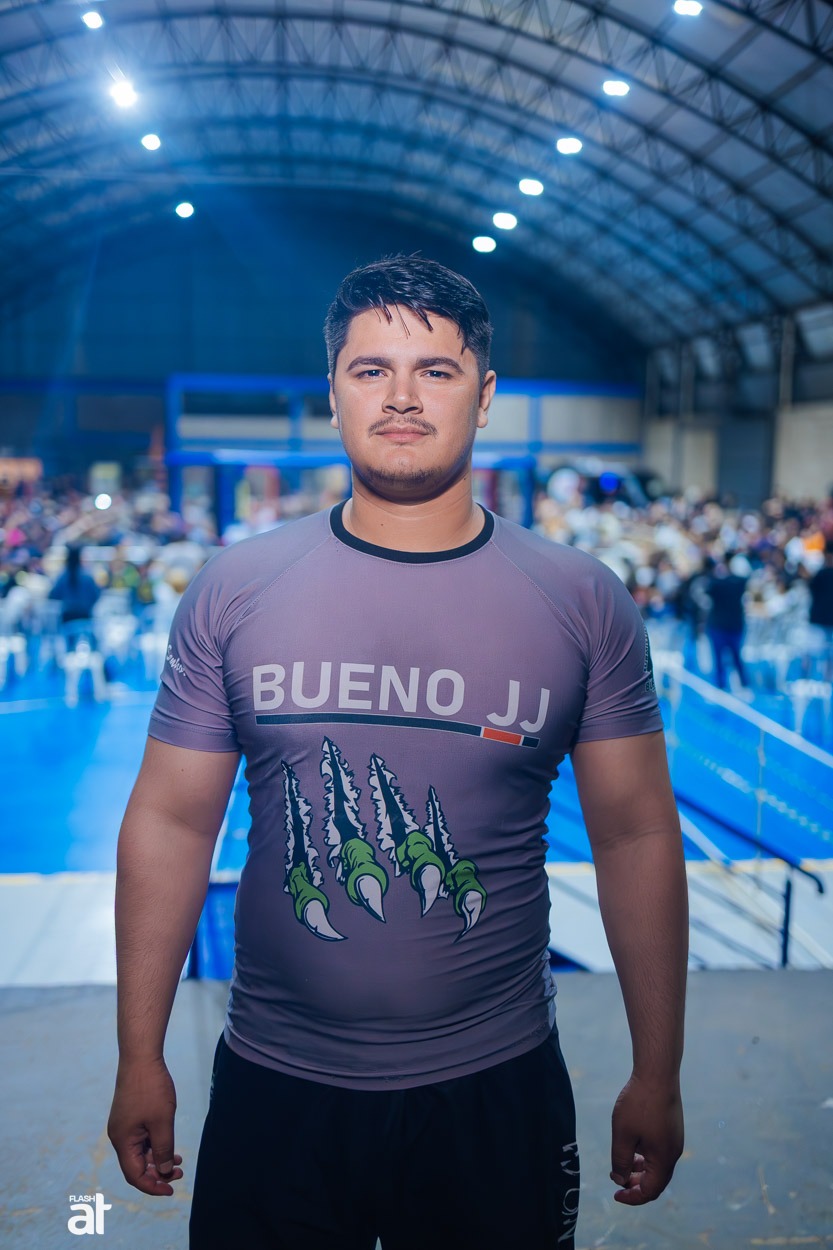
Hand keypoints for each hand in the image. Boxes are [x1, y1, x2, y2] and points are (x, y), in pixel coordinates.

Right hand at [107, 1056, 183, 1195]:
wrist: (141, 1057)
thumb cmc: (151, 1088)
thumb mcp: (162, 1122)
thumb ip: (164, 1150)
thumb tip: (165, 1173)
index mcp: (122, 1141)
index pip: (134, 1175)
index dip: (152, 1186)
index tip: (171, 1191)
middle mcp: (119, 1136)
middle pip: (137, 1165)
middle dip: (158, 1173)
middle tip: (181, 1174)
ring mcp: (123, 1125)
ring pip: (140, 1152)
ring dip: (158, 1159)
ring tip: (180, 1162)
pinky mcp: (130, 1116)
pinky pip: (141, 1138)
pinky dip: (155, 1145)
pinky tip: (171, 1145)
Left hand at [609, 1073, 683, 1205]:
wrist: (657, 1072)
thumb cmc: (638, 1103)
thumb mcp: (623, 1135)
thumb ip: (621, 1161)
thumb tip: (619, 1180)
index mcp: (664, 1159)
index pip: (650, 1191)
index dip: (632, 1197)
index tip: (615, 1194)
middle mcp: (674, 1152)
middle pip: (656, 1181)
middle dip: (636, 1185)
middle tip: (617, 1181)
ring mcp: (675, 1139)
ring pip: (658, 1165)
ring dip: (641, 1170)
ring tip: (623, 1165)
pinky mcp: (672, 1128)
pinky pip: (660, 1152)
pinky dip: (646, 1157)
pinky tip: (633, 1146)